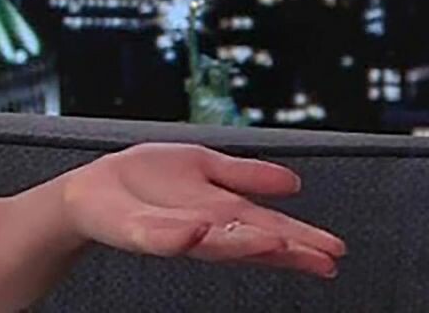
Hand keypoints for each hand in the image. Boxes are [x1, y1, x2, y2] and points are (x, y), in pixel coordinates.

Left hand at [59, 141, 346, 278]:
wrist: (92, 189)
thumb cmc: (148, 180)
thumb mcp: (205, 167)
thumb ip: (246, 176)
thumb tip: (294, 184)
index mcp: (222, 214)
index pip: (268, 229)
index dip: (301, 241)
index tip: (335, 252)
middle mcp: (203, 230)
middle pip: (249, 242)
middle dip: (285, 251)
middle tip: (323, 260)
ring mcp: (171, 234)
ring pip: (211, 244)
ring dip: (243, 246)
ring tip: (279, 245)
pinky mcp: (138, 233)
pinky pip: (159, 238)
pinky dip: (179, 237)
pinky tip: (199, 231)